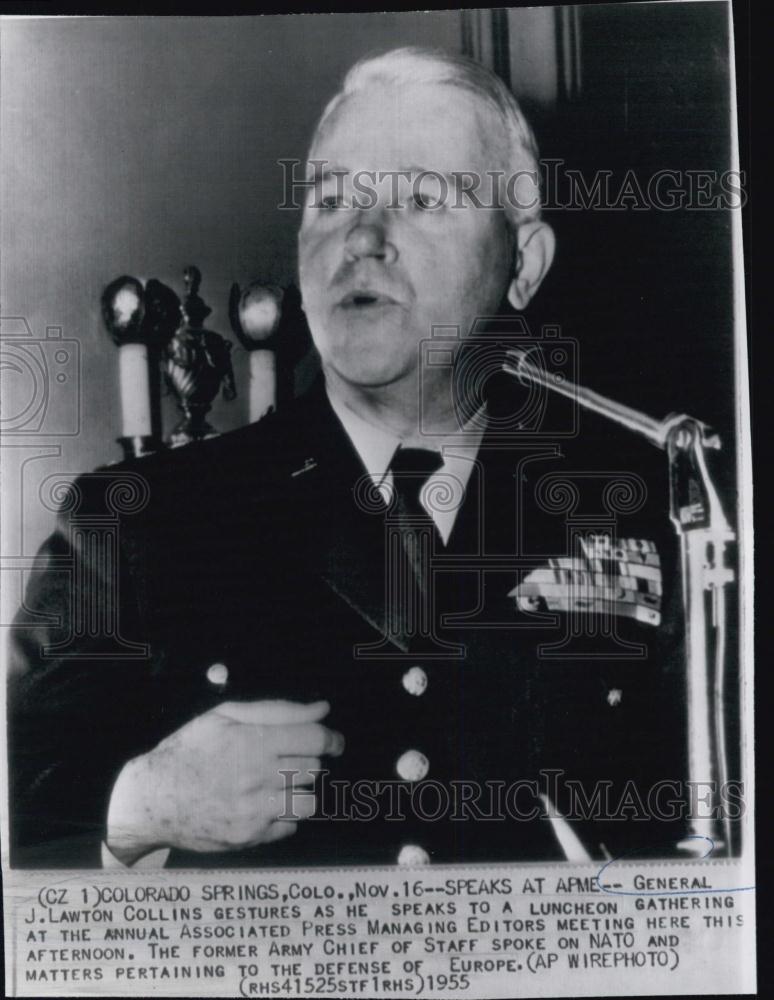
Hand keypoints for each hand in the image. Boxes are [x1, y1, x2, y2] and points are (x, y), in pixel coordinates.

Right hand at [106, 699, 342, 863]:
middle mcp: (257, 778)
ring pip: (309, 801)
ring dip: (299, 790)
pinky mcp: (249, 838)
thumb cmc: (188, 750)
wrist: (151, 799)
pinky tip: (262, 805)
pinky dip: (283, 816)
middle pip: (313, 769)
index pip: (315, 740)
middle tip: (286, 760)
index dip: (330, 738)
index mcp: (252, 742)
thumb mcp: (224, 716)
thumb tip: (322, 709)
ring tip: (278, 784)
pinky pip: (289, 827)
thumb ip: (277, 710)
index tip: (333, 741)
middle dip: (306, 761)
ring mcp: (254, 812)